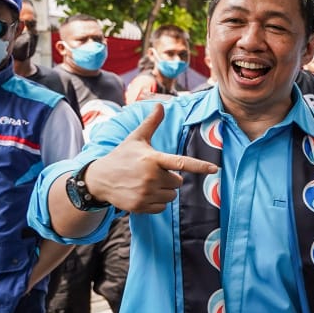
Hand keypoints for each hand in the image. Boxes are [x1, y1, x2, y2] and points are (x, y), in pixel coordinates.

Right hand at [83, 104, 217, 213]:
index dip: (199, 166)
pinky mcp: (140, 206)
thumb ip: (151, 124)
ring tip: (147, 183)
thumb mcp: (136, 139)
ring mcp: (145, 192)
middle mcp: (151, 176)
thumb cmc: (122, 156)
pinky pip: (162, 207)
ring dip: (164, 191)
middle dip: (170, 178)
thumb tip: (160, 105)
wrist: (99, 179)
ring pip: (171, 195)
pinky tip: (144, 193)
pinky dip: (157, 202)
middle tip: (153, 173)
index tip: (214, 169)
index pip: (181, 163)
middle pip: (178, 182)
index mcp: (153, 159)